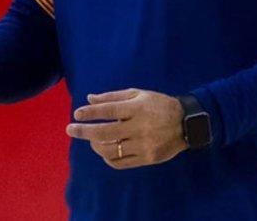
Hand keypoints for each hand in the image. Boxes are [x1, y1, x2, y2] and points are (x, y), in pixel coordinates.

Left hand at [66, 89, 187, 169]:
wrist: (187, 123)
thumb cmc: (159, 105)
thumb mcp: (139, 94)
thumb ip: (113, 97)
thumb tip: (89, 99)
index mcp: (138, 108)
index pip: (109, 111)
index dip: (91, 113)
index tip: (77, 114)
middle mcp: (140, 127)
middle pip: (105, 133)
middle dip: (84, 131)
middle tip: (70, 129)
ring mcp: (143, 145)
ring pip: (110, 150)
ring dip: (95, 145)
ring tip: (91, 140)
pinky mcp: (147, 158)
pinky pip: (120, 162)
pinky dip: (108, 157)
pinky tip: (105, 151)